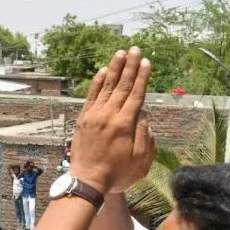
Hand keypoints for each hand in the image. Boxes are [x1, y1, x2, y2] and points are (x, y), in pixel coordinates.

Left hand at [68, 48, 153, 194]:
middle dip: (129, 66)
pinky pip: (91, 96)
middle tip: (135, 49)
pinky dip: (97, 83)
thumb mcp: (139, 158)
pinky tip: (102, 71)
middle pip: (121, 86)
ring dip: (114, 68)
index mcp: (124, 124)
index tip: (146, 62)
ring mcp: (93, 116)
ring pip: (106, 87)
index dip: (141, 77)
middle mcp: (108, 116)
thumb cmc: (116, 173)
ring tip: (120, 53)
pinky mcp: (83, 119)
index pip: (136, 94)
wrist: (87, 181)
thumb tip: (143, 112)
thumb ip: (143, 133)